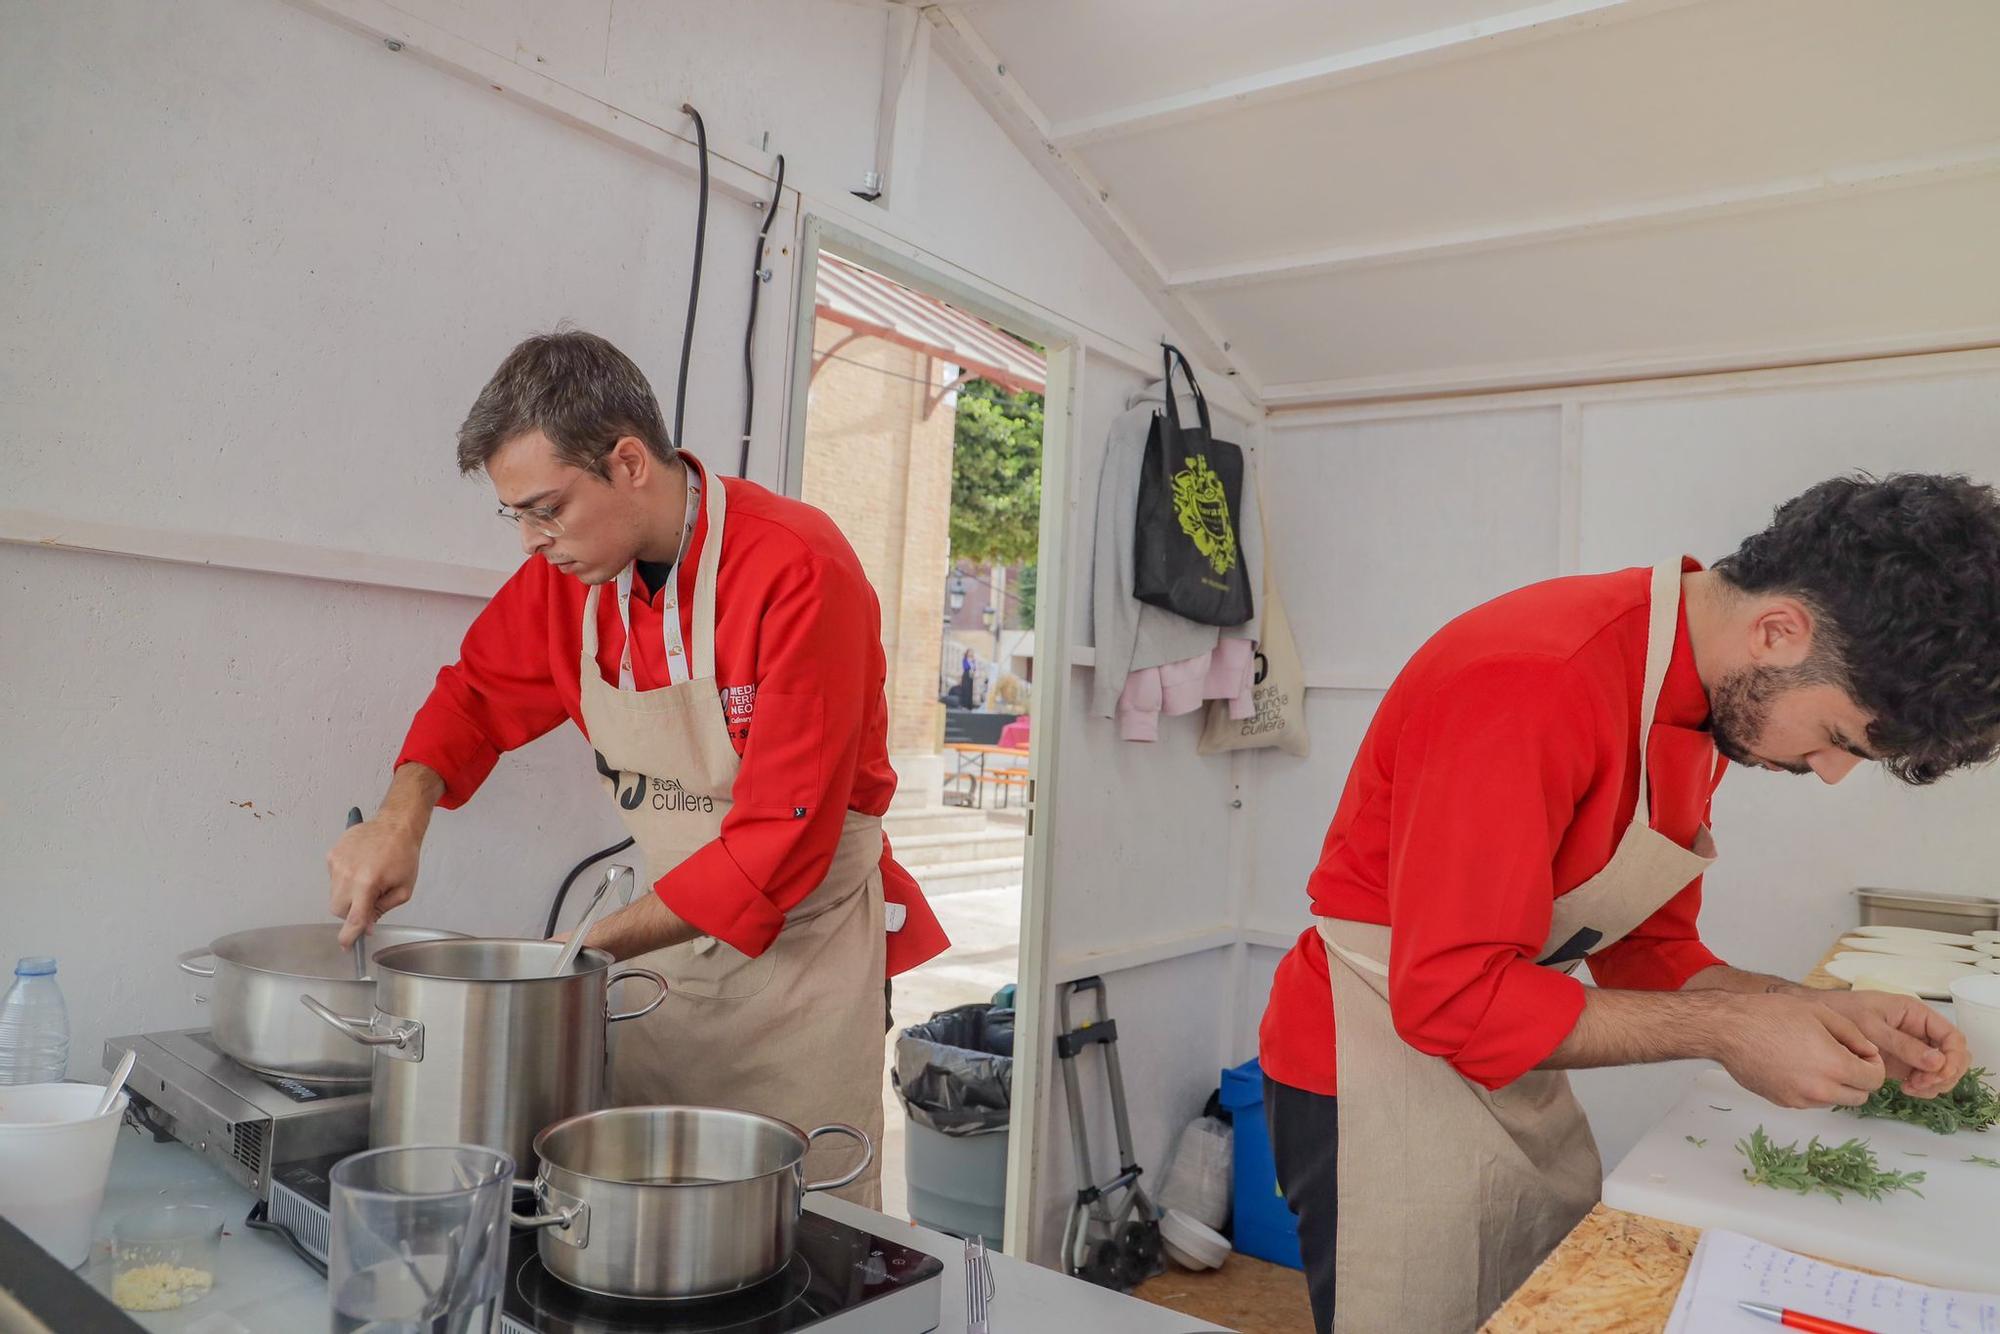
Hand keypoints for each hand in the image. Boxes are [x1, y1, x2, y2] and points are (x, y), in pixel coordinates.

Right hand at [328, 815, 422, 946]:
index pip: (353, 918)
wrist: (395, 825)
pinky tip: (360, 868)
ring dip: (348, 895)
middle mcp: (347, 873)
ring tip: (367, 878)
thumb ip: (383, 909)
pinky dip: (344, 879)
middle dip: (351, 912)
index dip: (349, 936)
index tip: (346, 945)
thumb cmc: (403, 854)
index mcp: (367, 883)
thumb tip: (367, 926)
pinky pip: (333, 878)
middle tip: (368, 901)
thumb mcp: (403, 889)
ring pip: (334, 894)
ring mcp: (336, 863)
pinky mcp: (332, 855)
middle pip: (338, 909)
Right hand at [1714, 993, 1887, 1107]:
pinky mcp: (1783, 1102)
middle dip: (1858, 1078)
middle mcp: (1820, 1089)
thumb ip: (1852, 1034)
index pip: (1874, 1080)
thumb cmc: (1769, 1015)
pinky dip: (1812, 1088)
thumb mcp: (1819, 1012)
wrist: (1728, 1029)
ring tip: (1815, 1059)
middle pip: (1859, 1096)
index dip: (1873, 1064)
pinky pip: (1810, 1101)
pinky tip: (1796, 1065)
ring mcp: (1800, 1099)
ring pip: (1835, 1101)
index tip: (1862, 1053)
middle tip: (1843, 1056)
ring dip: (1836, 1085)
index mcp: (1834, 1066)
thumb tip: (1869, 1051)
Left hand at [1812, 989, 1969, 1097]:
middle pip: (1952, 1057)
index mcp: (1917, 1014)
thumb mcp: (1871, 1025)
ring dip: (1934, 1084)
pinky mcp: (1902, 1063)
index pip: (1953, 1037)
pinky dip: (1923, 1087)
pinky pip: (1925, 1078)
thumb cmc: (1842, 1011)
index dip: (1953, 1058)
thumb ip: (1902, 1044)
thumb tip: (1937, 1062)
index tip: (1938, 1073)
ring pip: (1941, 1070)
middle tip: (1922, 1084)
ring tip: (1912, 1088)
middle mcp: (1920, 1032)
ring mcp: (1912, 1049)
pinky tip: (1907, 1089)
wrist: (1819, 1018)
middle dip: (1945, 1074)